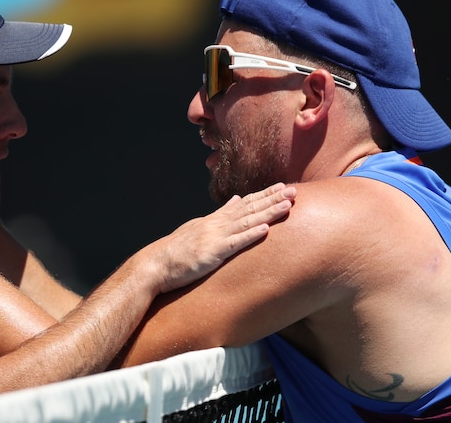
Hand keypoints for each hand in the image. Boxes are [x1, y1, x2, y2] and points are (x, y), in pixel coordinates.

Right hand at [146, 183, 295, 292]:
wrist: (156, 264)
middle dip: (273, 199)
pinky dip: (250, 235)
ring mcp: (214, 237)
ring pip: (246, 222)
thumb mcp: (198, 227)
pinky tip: (265, 230)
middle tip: (293, 191)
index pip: (244, 203)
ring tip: (287, 205)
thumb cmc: (177, 250)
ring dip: (268, 213)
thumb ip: (219, 215)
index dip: (264, 195)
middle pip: (249, 209)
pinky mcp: (212, 253)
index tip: (281, 187)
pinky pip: (234, 244)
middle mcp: (217, 224)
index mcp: (215, 220)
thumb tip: (235, 200)